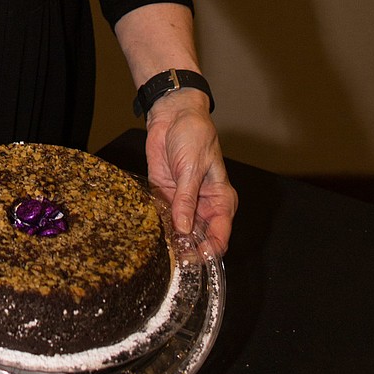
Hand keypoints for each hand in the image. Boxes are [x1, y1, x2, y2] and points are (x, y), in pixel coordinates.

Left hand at [143, 91, 237, 254]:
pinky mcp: (166, 194)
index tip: (196, 258)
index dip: (210, 250)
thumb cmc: (193, 135)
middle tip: (174, 257)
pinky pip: (164, 216)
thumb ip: (186, 199)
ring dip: (172, 239)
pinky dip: (159, 225)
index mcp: (220, 199)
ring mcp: (184, 201)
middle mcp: (203, 205)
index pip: (220, 234)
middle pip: (199, 238)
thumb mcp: (191, 168)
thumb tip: (183, 229)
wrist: (172, 115)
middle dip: (188, 249)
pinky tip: (152, 233)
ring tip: (162, 249)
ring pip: (181, 231)